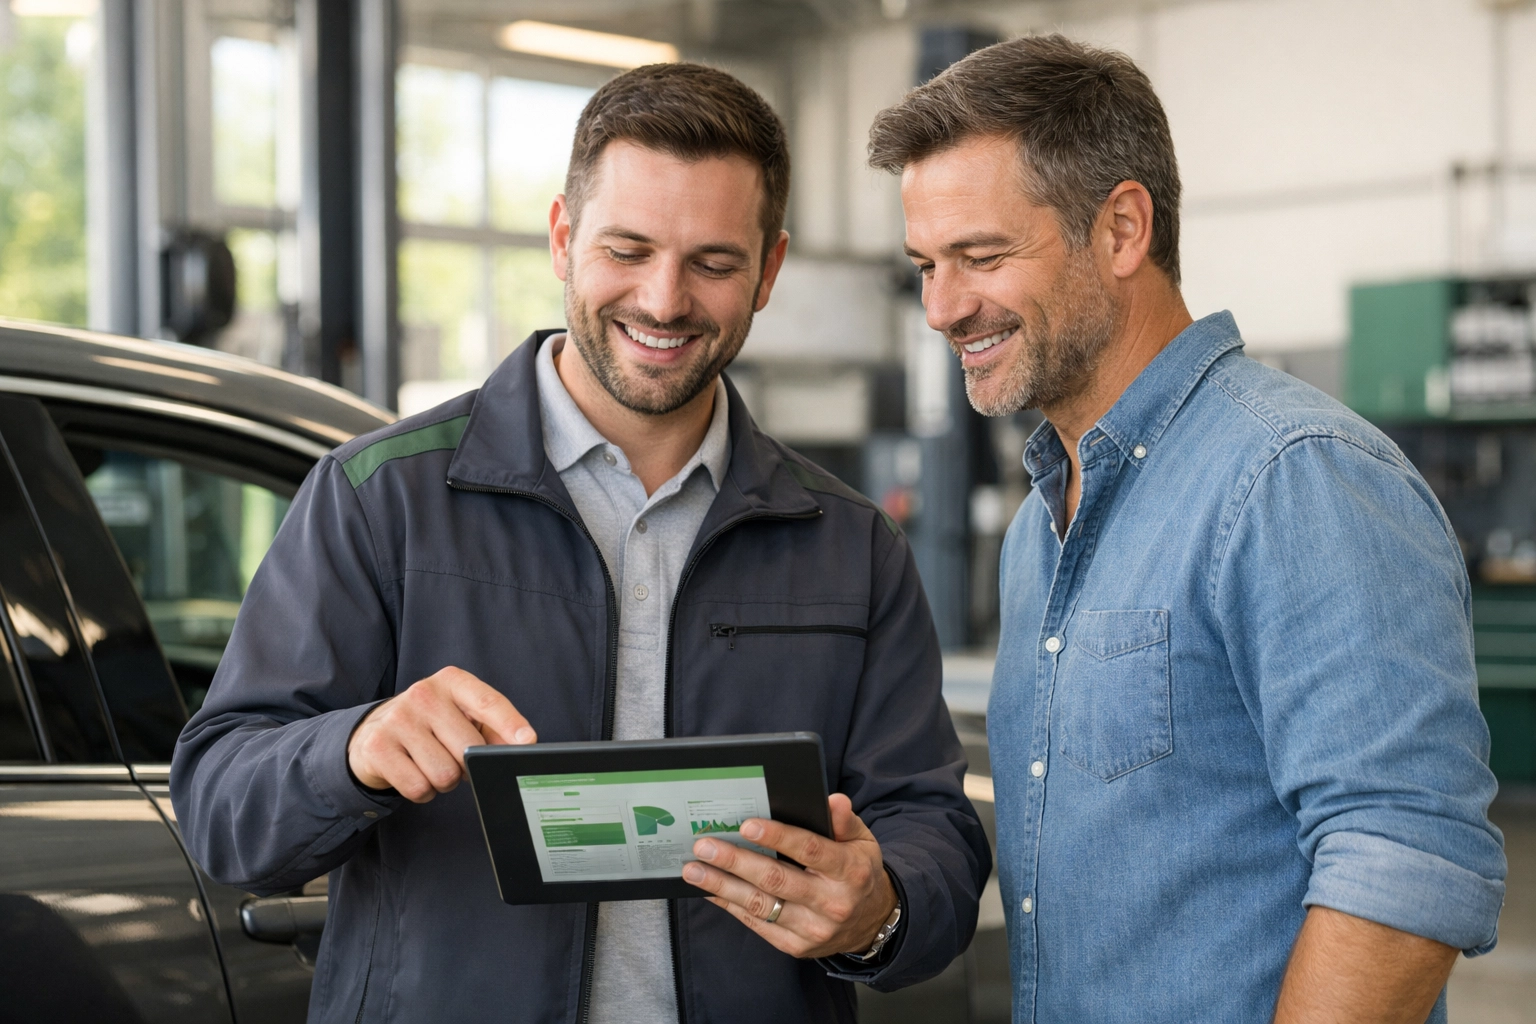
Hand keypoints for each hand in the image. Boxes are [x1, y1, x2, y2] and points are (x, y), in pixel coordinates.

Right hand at [346, 666, 534, 801]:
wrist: (374, 731)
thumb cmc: (431, 724)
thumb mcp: (462, 715)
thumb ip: (494, 728)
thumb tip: (521, 745)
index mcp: (452, 681)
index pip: (487, 701)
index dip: (510, 723)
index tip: (527, 740)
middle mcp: (423, 694)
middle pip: (469, 749)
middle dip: (469, 766)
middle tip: (455, 758)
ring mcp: (398, 719)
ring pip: (445, 774)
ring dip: (445, 781)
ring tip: (432, 763)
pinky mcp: (378, 747)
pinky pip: (418, 788)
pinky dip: (423, 791)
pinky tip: (414, 772)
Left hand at [681, 793, 896, 958]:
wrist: (871, 923)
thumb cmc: (857, 872)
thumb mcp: (862, 842)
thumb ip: (845, 822)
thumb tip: (833, 800)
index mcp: (849, 871)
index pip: (810, 850)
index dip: (778, 837)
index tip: (746, 826)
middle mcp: (831, 903)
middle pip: (776, 880)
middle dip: (736, 861)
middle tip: (705, 846)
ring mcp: (812, 929)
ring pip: (760, 905)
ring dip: (723, 886)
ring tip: (694, 869)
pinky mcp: (795, 946)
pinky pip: (757, 924)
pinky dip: (730, 905)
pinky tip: (710, 889)